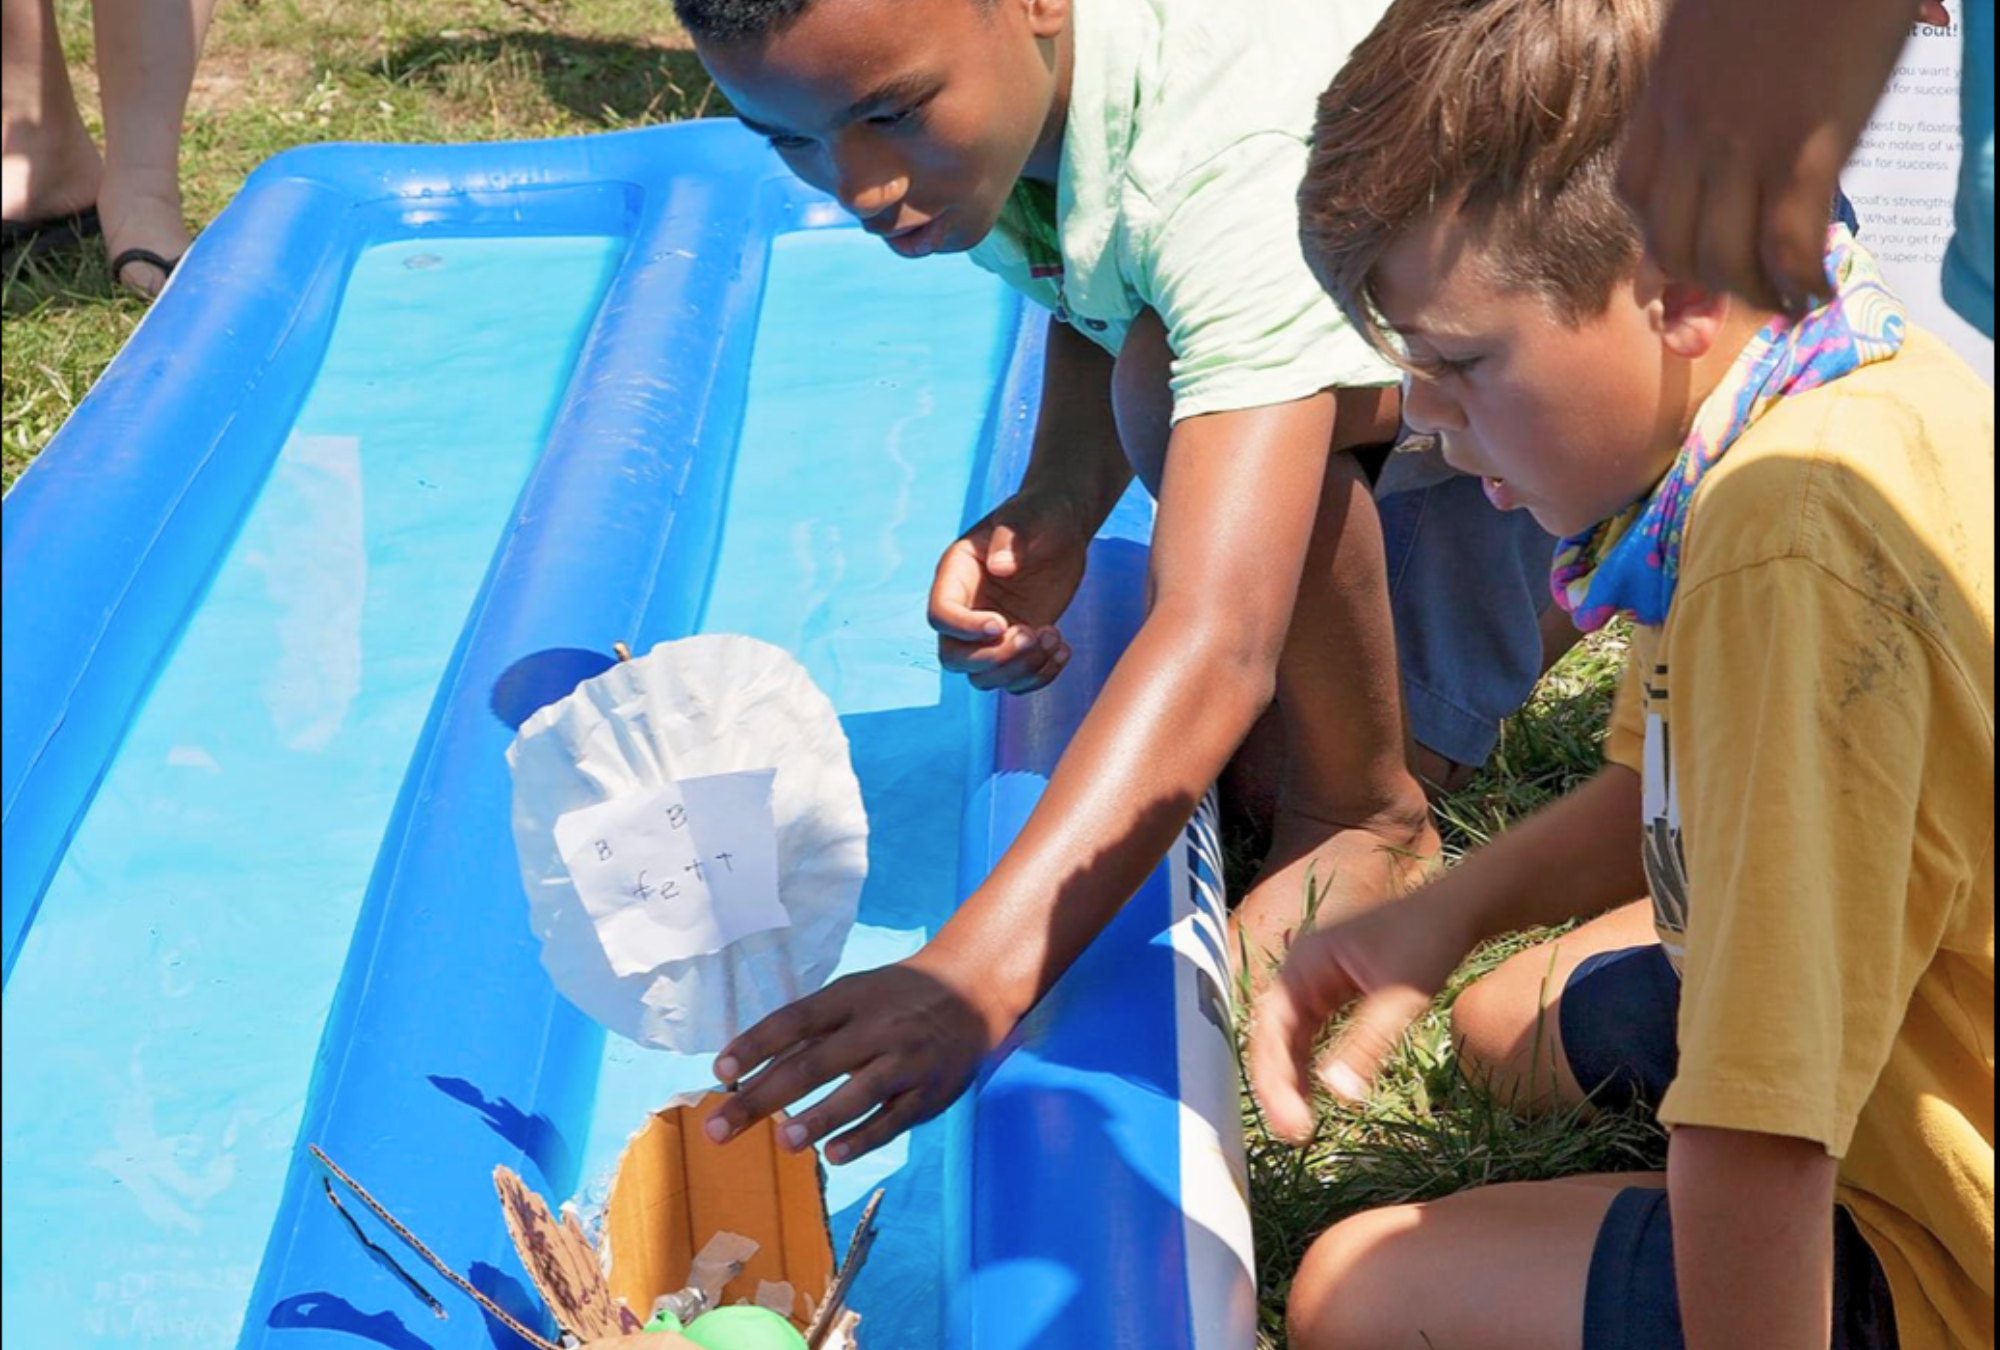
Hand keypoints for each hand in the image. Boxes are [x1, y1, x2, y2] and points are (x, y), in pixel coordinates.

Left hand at [706, 955, 1010, 1163]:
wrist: (972, 992)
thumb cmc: (895, 998)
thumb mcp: (854, 995)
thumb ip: (810, 1029)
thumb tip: (748, 1069)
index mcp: (850, 998)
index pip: (794, 1020)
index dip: (756, 1044)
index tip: (720, 1071)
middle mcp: (877, 1027)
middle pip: (813, 1063)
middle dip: (763, 1098)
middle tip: (719, 1129)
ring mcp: (906, 1061)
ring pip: (858, 1093)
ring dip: (818, 1119)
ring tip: (782, 1143)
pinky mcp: (930, 1094)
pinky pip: (893, 1120)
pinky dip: (863, 1138)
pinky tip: (833, 1155)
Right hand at [929, 487, 1092, 694]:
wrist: (1059, 529)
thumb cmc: (1038, 515)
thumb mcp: (1026, 516)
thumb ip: (1010, 538)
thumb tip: (1001, 567)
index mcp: (955, 576)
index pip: (940, 615)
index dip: (964, 628)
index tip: (1002, 623)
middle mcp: (966, 610)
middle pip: (955, 657)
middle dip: (994, 658)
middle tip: (1034, 634)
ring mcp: (989, 633)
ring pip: (984, 677)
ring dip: (1020, 669)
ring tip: (1054, 637)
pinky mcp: (1016, 645)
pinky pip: (1015, 680)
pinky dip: (1039, 677)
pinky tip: (1063, 649)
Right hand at [1250, 896, 1473, 1142]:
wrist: (1458, 910)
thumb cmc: (1428, 941)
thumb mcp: (1399, 995)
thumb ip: (1367, 1042)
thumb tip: (1339, 1094)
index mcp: (1303, 963)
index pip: (1271, 1029)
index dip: (1274, 1078)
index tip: (1290, 1121)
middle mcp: (1300, 972)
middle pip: (1273, 1036)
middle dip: (1278, 1085)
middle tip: (1294, 1134)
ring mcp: (1315, 981)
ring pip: (1290, 1040)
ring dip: (1291, 1079)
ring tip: (1300, 1125)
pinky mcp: (1334, 992)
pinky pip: (1312, 1035)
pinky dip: (1310, 1066)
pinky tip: (1318, 1096)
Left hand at [1619, 0, 1951, 312]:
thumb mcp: (1709, 22)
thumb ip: (1702, 68)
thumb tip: (1718, 90)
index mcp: (1665, 95)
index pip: (1635, 195)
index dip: (1657, 240)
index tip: (1685, 260)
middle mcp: (1691, 130)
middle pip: (1671, 242)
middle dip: (1703, 282)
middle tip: (1741, 293)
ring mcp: (1744, 144)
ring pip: (1722, 257)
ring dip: (1752, 294)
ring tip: (1782, 302)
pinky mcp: (1805, 148)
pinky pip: (1787, 245)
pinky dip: (1799, 284)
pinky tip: (1815, 293)